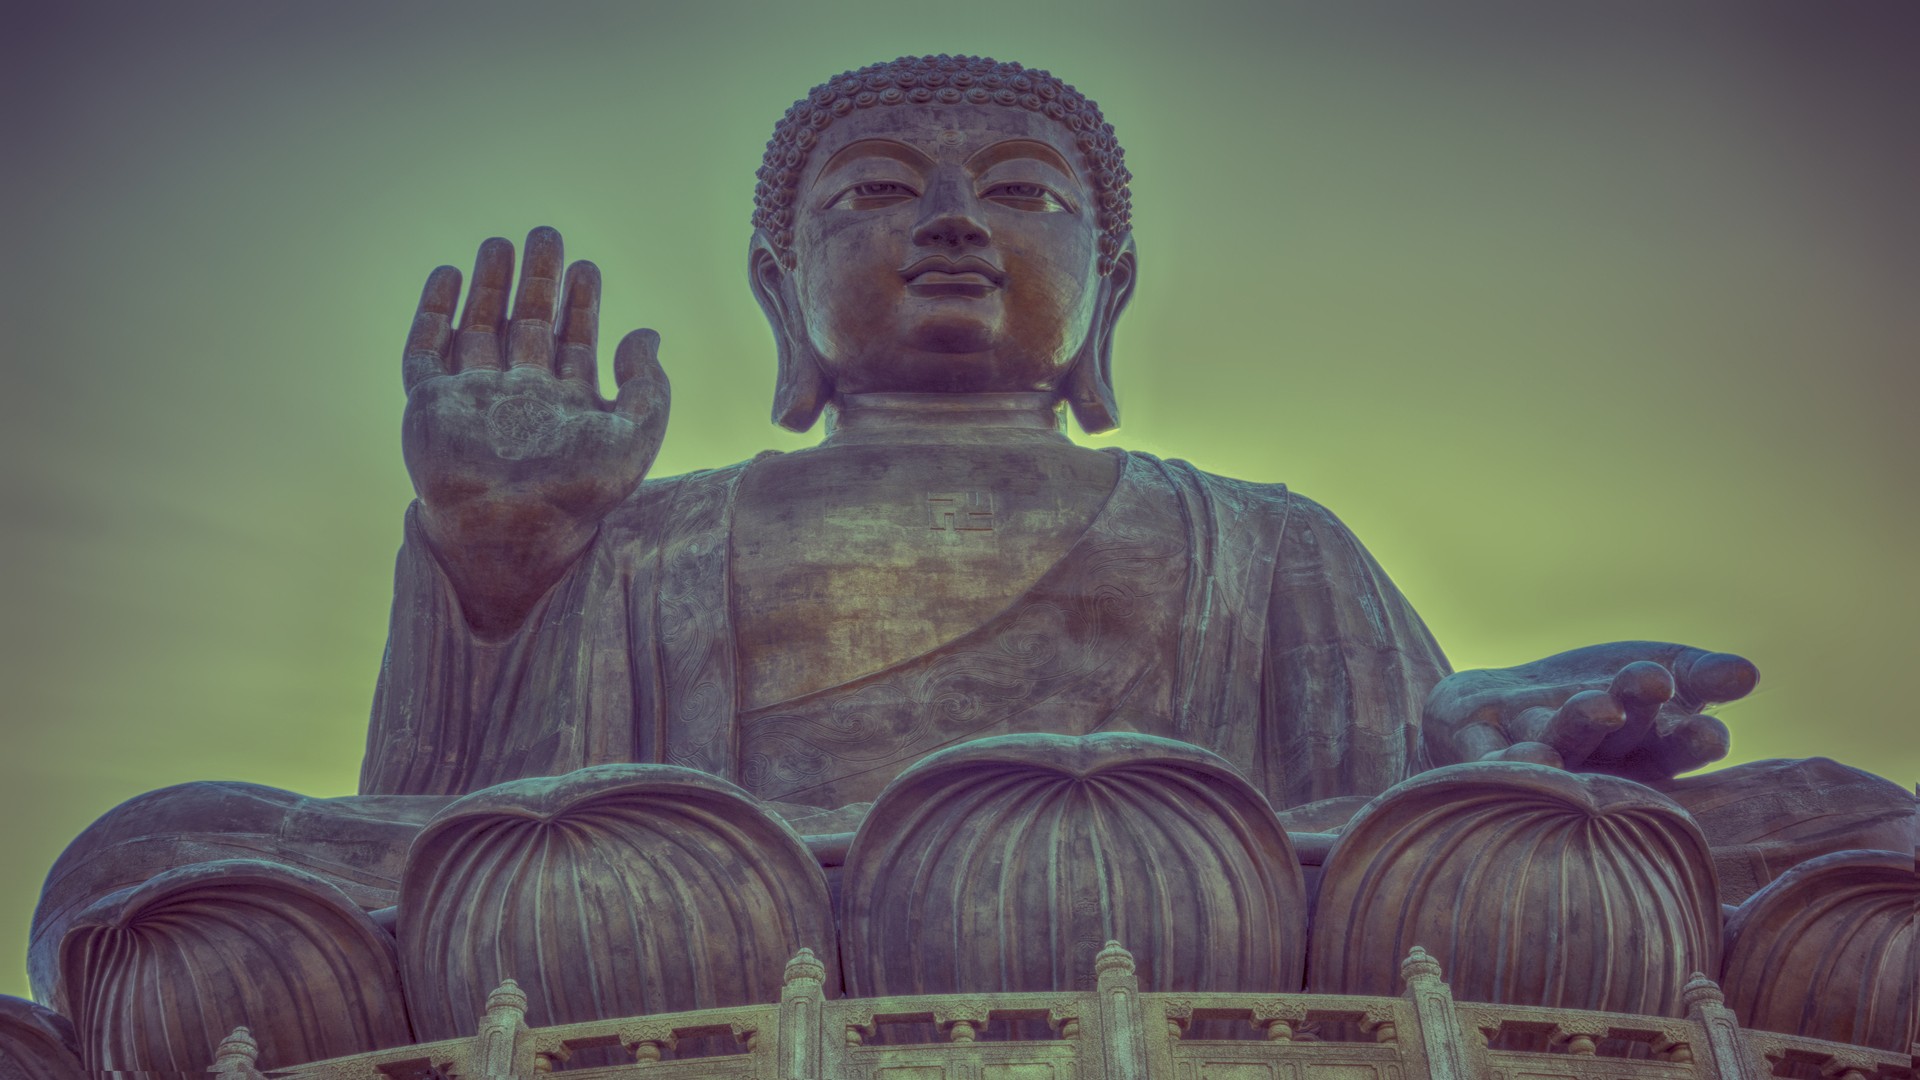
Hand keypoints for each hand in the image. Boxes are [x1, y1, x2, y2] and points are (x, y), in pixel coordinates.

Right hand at [401, 226, 668, 634]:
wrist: (513, 527)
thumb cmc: (578, 492)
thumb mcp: (637, 437)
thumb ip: (649, 385)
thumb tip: (646, 333)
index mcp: (565, 406)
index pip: (573, 341)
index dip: (581, 303)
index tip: (586, 267)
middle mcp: (519, 398)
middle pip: (526, 325)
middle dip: (536, 281)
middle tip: (545, 235)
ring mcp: (473, 399)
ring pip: (479, 329)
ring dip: (489, 287)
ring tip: (499, 244)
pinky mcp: (430, 405)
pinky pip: (425, 352)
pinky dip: (432, 314)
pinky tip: (447, 277)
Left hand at [1422, 642, 1758, 781]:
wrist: (1495, 704)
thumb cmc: (1596, 691)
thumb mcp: (1661, 671)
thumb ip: (1702, 676)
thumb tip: (1749, 673)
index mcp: (1640, 751)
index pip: (1675, 748)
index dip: (1692, 742)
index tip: (1711, 732)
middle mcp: (1589, 760)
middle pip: (1617, 736)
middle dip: (1636, 711)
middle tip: (1650, 683)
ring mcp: (1531, 751)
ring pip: (1559, 741)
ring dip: (1580, 725)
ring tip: (1601, 706)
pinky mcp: (1475, 746)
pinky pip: (1489, 758)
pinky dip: (1506, 759)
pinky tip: (1527, 753)